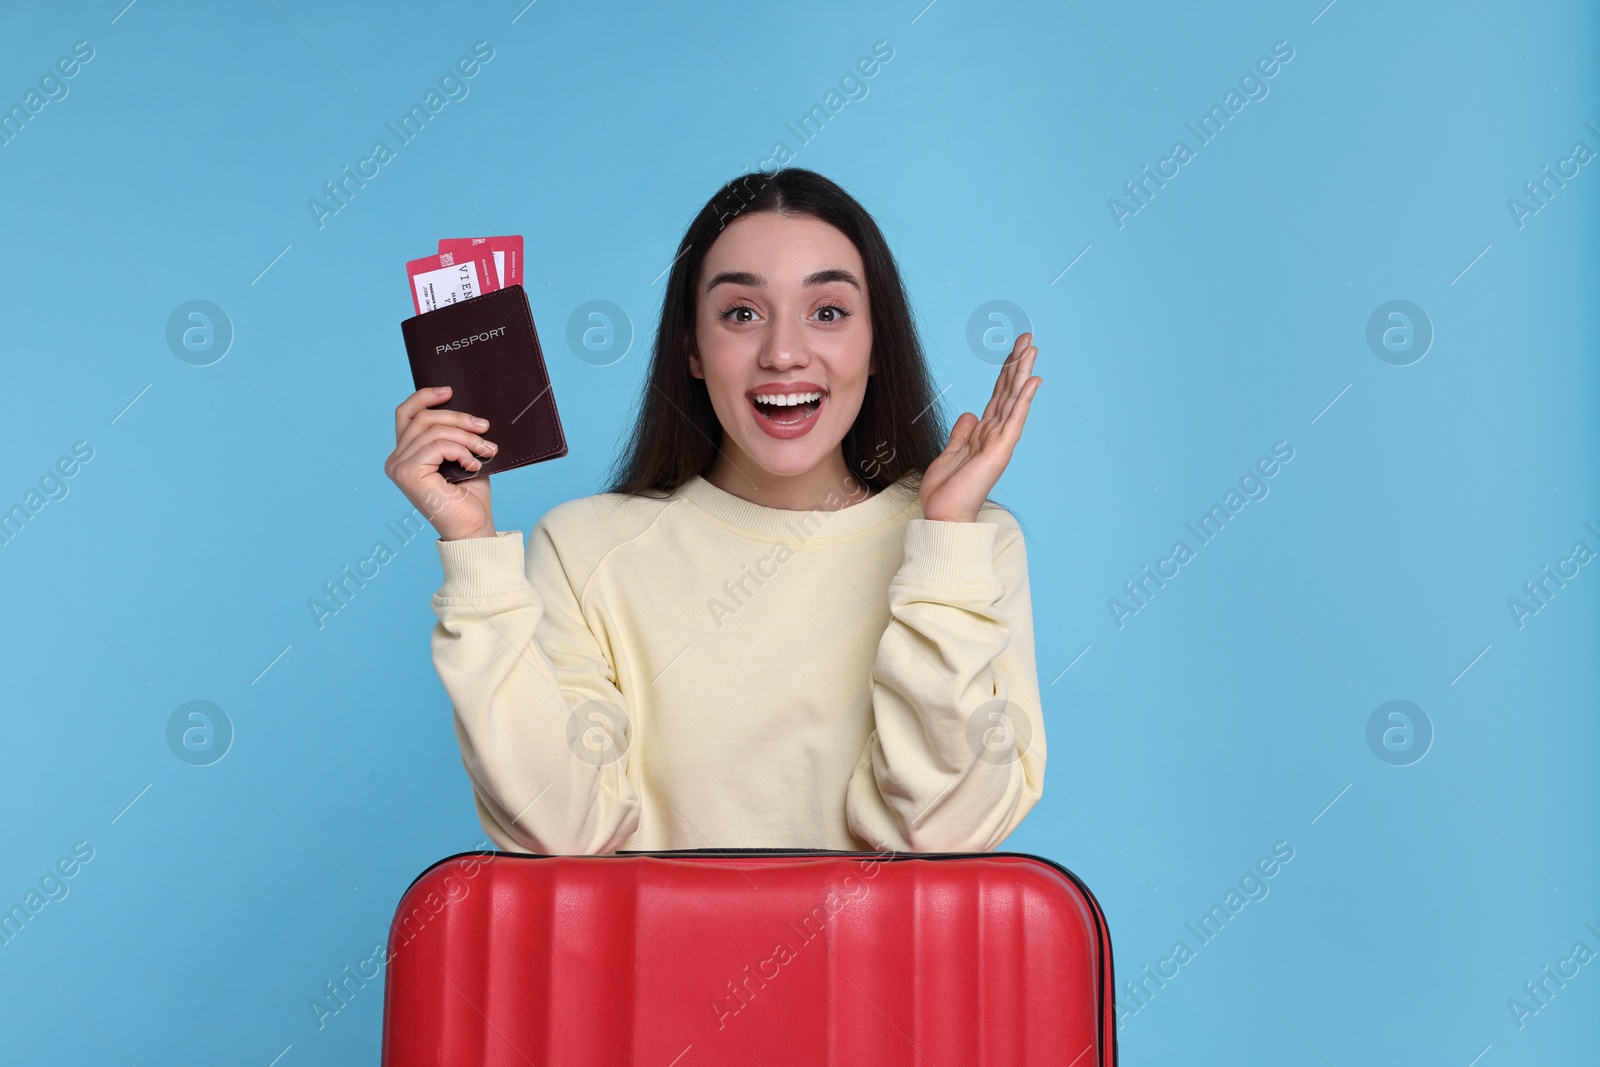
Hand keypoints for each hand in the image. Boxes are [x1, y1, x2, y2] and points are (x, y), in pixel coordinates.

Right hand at [384, 385, 498, 540]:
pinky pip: (437, 445)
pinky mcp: (408, 473)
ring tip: (486, 449)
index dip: (426, 397)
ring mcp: (398, 467)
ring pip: (434, 431)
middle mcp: (395, 460)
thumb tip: (464, 407)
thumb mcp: (462, 456)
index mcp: (404, 454)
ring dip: (466, 437)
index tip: (450, 391)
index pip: (407, 414)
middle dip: (458, 418)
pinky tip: (473, 465)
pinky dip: (461, 450)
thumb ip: (453, 434)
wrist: (473, 528)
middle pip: (424, 418)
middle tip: (484, 427)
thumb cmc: (470, 497)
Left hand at [919, 332, 1040, 522]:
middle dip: (1017, 364)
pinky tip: (1033, 381)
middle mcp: (995, 435)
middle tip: (1027, 339)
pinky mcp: (1000, 451)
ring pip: (1014, 400)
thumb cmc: (946, 491)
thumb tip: (970, 414)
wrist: (943, 515)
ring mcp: (1000, 442)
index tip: (1013, 351)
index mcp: (983, 434)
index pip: (997, 397)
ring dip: (1023, 374)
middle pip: (1008, 392)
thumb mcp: (949, 453)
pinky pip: (1014, 420)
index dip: (1005, 373)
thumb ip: (962, 433)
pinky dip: (1024, 399)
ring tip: (1032, 349)